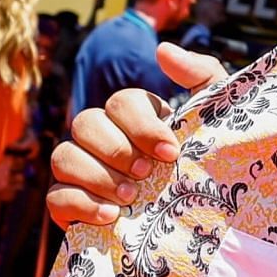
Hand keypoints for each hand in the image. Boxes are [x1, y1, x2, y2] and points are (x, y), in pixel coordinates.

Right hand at [47, 43, 224, 226]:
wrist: (206, 226)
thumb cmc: (211, 169)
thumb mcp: (220, 121)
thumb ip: (203, 77)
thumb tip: (162, 50)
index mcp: (136, 118)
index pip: (122, 102)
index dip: (141, 124)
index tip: (170, 152)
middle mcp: (104, 140)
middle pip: (85, 123)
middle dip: (115, 148)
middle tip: (145, 173)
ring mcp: (84, 173)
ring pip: (63, 156)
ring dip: (97, 175)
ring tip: (131, 197)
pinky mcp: (72, 207)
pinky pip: (56, 197)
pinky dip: (81, 204)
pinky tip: (111, 216)